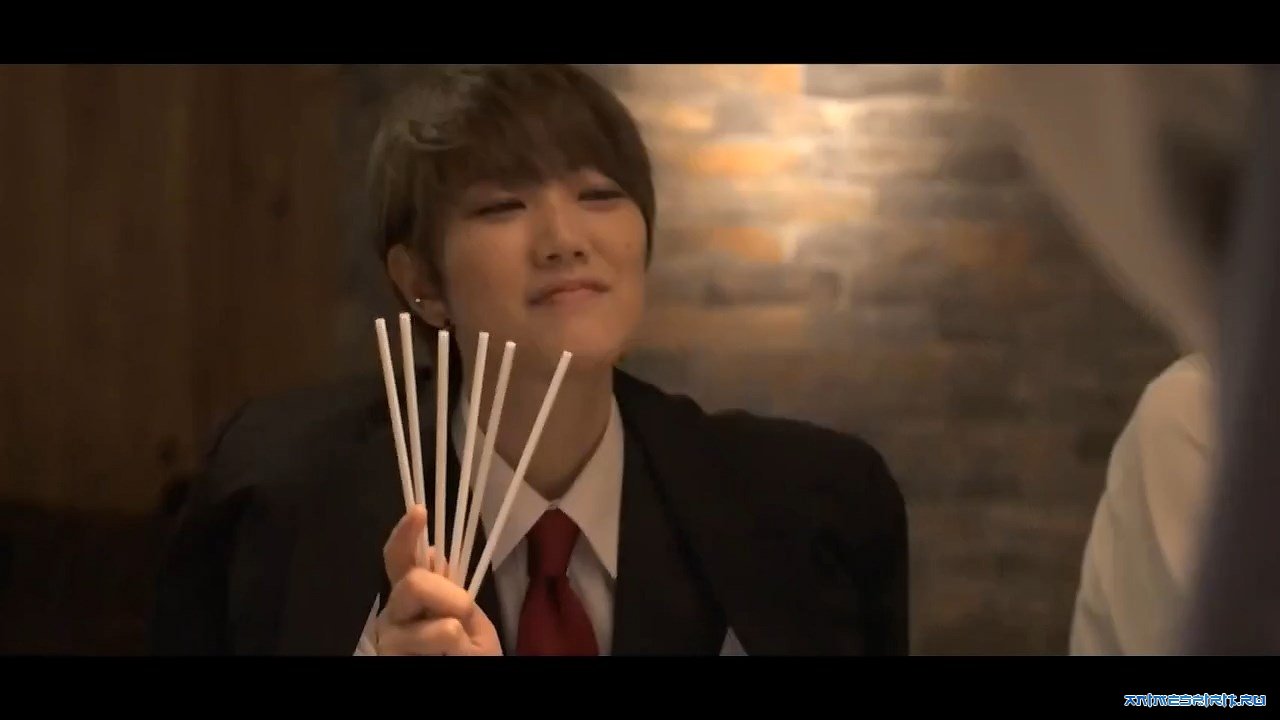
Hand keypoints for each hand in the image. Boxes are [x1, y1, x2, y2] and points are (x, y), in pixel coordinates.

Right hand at [374, 505, 502, 654]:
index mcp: (411, 596)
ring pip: (433, 623)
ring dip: (454, 631)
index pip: (399, 559)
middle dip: (449, 595)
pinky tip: (445, 656)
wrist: (469, 676)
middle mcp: (393, 614)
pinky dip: (455, 650)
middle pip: (413, 583)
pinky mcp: (388, 659)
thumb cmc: (469, 653)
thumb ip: (452, 592)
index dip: (405, 534)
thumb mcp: (471, 622)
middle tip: (464, 614)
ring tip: (455, 646)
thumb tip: (433, 551)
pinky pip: (440, 641)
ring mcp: (389, 640)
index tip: (419, 510)